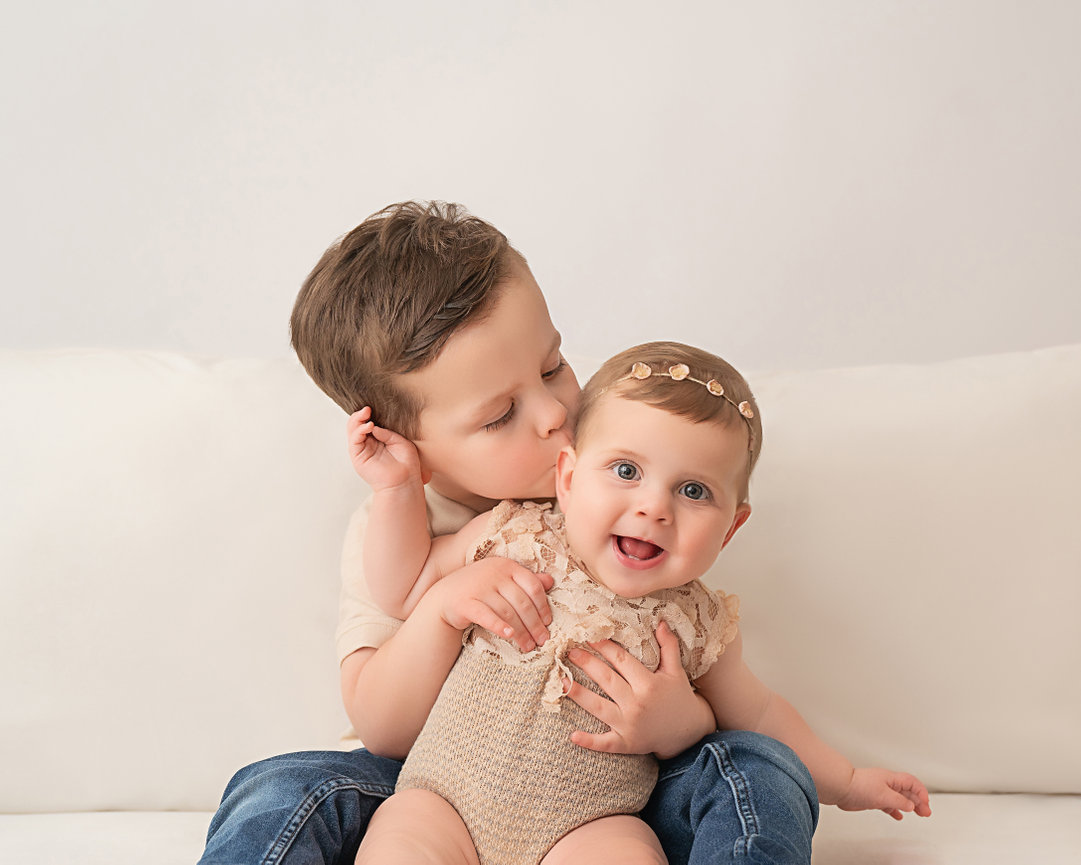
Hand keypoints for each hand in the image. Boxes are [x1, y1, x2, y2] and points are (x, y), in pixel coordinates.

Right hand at [346, 407, 422, 490]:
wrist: (405, 481)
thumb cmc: (406, 463)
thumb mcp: (400, 441)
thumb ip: (386, 432)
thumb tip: (373, 425)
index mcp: (378, 439)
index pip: (368, 422)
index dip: (369, 414)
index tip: (374, 406)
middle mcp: (368, 444)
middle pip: (357, 425)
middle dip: (360, 415)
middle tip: (368, 408)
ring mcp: (362, 450)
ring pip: (352, 430)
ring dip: (357, 420)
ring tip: (366, 413)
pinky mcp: (358, 457)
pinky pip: (354, 440)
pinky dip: (359, 431)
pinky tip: (368, 426)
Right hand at [429, 557, 553, 652]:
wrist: (445, 596)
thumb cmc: (480, 589)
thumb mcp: (503, 580)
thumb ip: (525, 581)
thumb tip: (550, 581)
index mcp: (507, 566)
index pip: (532, 586)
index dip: (543, 606)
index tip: (548, 623)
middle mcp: (494, 573)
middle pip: (522, 602)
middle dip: (534, 624)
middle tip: (542, 640)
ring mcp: (479, 587)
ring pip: (507, 611)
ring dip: (521, 631)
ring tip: (528, 646)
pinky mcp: (465, 602)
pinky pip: (486, 616)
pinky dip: (499, 626)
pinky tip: (509, 636)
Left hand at [563, 621, 716, 758]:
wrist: (689, 734)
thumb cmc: (679, 698)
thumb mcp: (676, 671)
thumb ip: (668, 646)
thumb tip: (660, 622)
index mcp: (649, 684)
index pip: (621, 660)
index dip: (604, 646)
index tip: (590, 635)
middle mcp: (637, 704)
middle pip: (606, 679)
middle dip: (587, 663)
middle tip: (569, 650)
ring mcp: (630, 725)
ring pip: (598, 708)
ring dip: (578, 694)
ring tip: (561, 681)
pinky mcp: (626, 743)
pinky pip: (605, 743)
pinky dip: (589, 741)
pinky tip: (573, 736)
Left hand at [835, 767, 931, 819]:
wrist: (840, 788)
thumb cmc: (859, 786)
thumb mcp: (884, 795)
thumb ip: (900, 801)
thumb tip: (911, 805)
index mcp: (891, 778)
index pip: (912, 782)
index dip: (921, 792)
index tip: (926, 803)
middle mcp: (887, 783)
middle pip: (908, 791)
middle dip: (919, 801)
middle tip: (926, 812)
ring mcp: (880, 790)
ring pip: (900, 798)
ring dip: (910, 806)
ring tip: (919, 814)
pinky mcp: (873, 798)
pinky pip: (889, 804)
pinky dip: (896, 810)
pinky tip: (899, 816)